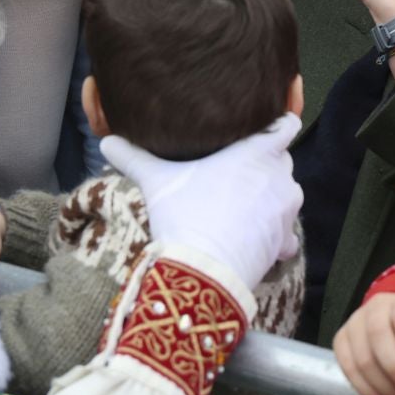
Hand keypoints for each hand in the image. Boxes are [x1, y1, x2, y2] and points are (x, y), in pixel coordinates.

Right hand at [101, 113, 302, 286]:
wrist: (204, 268)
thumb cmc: (184, 215)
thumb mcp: (156, 181)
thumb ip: (134, 158)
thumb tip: (105, 142)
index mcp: (255, 152)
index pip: (286, 126)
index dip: (280, 126)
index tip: (270, 129)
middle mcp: (278, 176)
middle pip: (284, 161)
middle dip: (268, 166)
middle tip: (241, 173)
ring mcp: (286, 210)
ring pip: (288, 195)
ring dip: (273, 199)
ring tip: (246, 206)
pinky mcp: (286, 241)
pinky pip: (288, 234)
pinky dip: (277, 236)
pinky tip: (256, 239)